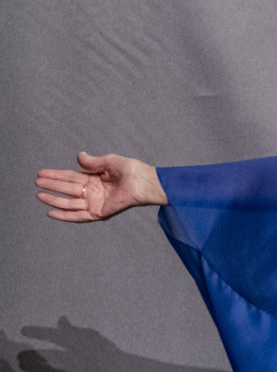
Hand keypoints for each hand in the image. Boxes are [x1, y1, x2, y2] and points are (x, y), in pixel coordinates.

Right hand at [37, 152, 166, 221]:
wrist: (143, 182)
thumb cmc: (131, 170)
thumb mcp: (109, 162)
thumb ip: (92, 162)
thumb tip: (79, 156)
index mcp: (94, 178)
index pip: (70, 177)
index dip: (56, 175)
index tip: (41, 173)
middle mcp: (93, 191)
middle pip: (67, 189)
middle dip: (52, 185)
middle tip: (37, 182)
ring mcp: (95, 202)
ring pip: (69, 202)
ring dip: (54, 199)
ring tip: (40, 194)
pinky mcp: (99, 213)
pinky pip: (79, 216)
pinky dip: (65, 215)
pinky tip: (51, 212)